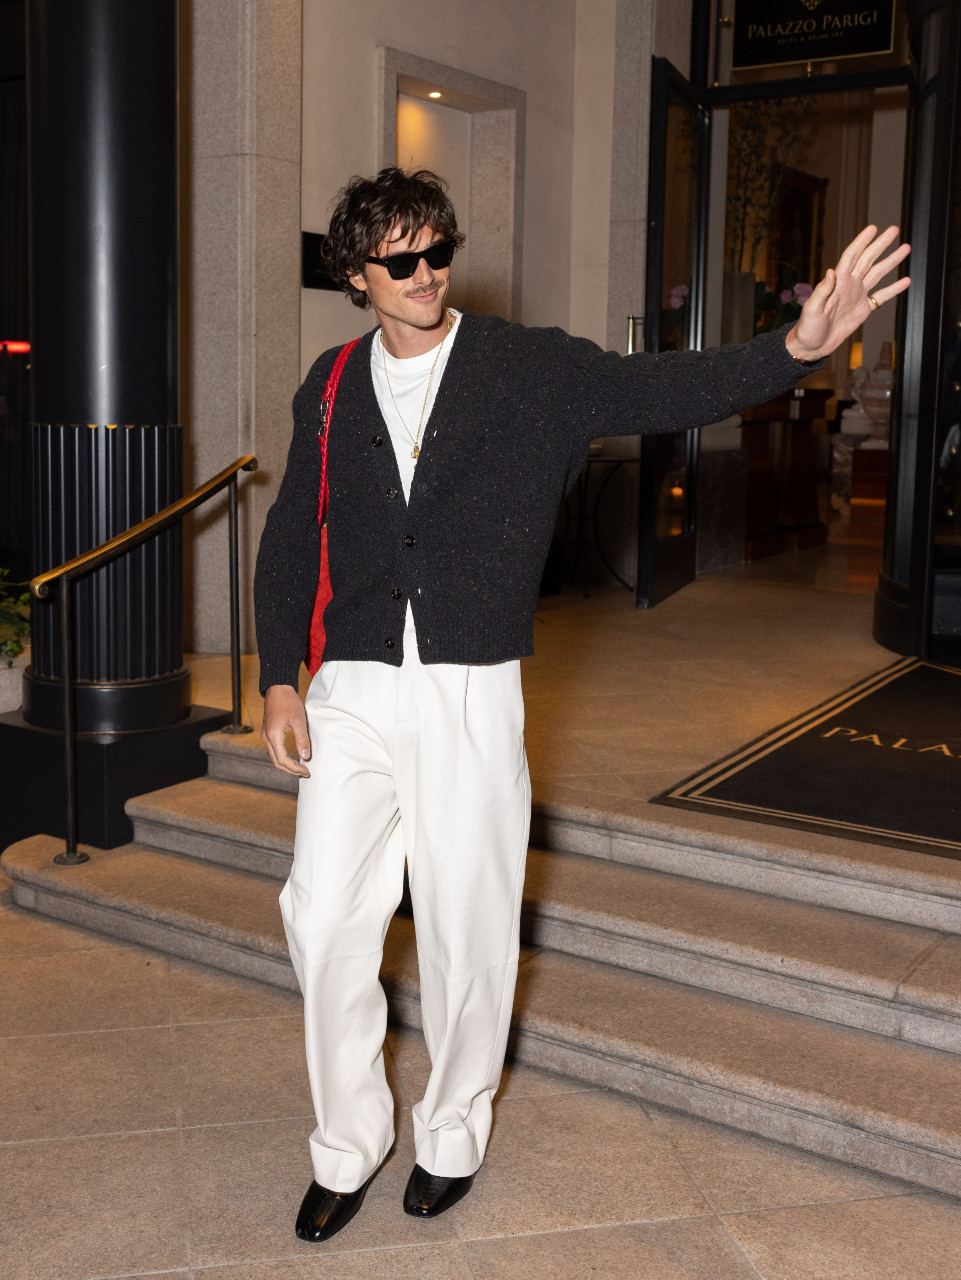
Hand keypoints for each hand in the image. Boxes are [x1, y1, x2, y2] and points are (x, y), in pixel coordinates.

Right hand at [262, 684, 310, 776]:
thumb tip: (305, 756)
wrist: (278, 688)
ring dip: (286, 764)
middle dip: (290, 770)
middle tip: (304, 772)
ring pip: (274, 757)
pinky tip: (292, 757)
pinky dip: (282, 757)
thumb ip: (302, 739)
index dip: (294, 768)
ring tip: (300, 767)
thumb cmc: (288, 702)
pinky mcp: (268, 732)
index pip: (282, 760)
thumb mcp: (299, 720)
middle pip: (276, 762)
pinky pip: (273, 750)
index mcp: (273, 736)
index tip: (306, 770)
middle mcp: (266, 737)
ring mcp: (266, 735)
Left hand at [784, 225, 910, 362]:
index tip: (872, 229)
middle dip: (881, 245)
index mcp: (837, 282)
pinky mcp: (863, 309)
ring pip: (877, 273)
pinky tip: (906, 281)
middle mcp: (849, 284)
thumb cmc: (807, 328)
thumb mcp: (812, 309)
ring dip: (891, 261)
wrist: (812, 346)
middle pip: (867, 259)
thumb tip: (831, 271)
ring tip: (905, 248)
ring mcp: (857, 295)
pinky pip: (882, 296)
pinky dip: (894, 289)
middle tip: (894, 230)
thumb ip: (822, 291)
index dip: (861, 242)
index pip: (851, 256)